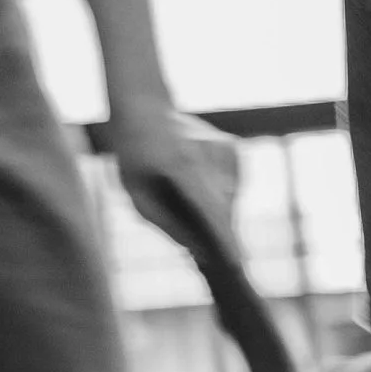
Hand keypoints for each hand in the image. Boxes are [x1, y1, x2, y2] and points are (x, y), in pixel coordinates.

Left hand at [111, 102, 240, 248]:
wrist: (145, 108)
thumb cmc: (135, 156)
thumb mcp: (135, 194)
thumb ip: (165, 223)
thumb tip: (199, 251)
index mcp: (182, 163)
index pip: (210, 208)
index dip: (223, 238)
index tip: (236, 263)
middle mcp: (209, 153)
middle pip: (224, 206)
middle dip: (221, 234)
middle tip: (219, 261)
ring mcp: (225, 148)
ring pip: (231, 198)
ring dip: (218, 213)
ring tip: (191, 205)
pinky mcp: (233, 147)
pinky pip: (233, 186)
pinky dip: (221, 195)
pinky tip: (198, 184)